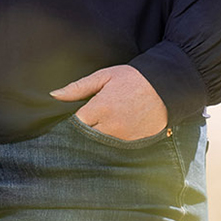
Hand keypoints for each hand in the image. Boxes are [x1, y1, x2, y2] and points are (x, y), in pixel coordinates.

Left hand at [49, 65, 168, 140]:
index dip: (72, 119)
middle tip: (92, 116)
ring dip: (99, 133)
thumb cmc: (133, 78)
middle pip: (86, 134)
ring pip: (100, 140)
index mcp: (99, 108)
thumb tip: (54, 95)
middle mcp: (109, 126)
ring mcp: (122, 137)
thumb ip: (78, 88)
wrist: (166, 88)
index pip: (74, 123)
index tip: (76, 113)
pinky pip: (116, 144)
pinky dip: (113, 137)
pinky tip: (119, 124)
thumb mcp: (104, 76)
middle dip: (85, 128)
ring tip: (107, 118)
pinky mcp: (133, 143)